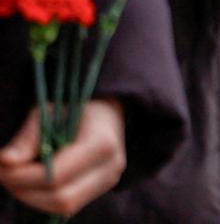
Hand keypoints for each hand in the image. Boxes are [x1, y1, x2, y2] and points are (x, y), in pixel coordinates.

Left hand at [0, 98, 125, 216]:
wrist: (108, 113)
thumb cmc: (77, 110)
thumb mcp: (51, 112)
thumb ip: (28, 137)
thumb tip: (5, 161)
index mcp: (102, 142)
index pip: (58, 174)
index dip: (25, 177)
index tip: (4, 169)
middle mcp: (111, 166)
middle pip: (61, 198)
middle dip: (26, 192)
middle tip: (6, 177)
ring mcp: (109, 181)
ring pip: (64, 208)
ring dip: (33, 199)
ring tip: (18, 181)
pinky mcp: (101, 191)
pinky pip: (69, 207)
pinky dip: (45, 200)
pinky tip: (34, 184)